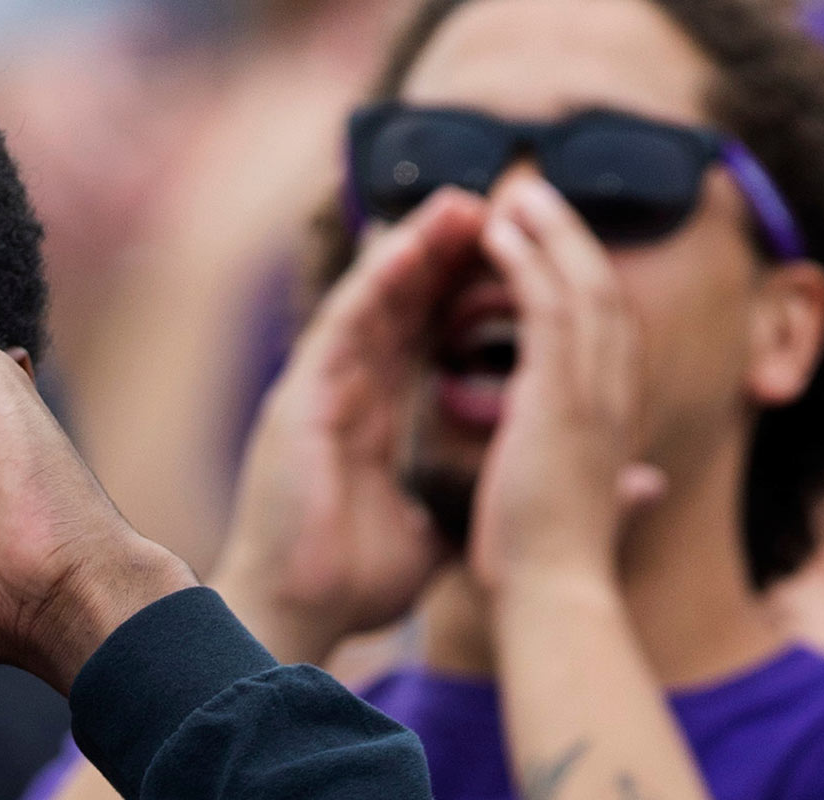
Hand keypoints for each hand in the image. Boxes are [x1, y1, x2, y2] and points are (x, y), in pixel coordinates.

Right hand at [211, 189, 486, 663]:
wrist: (296, 613)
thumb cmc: (351, 581)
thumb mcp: (434, 531)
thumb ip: (470, 500)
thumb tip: (526, 500)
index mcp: (371, 420)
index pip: (419, 338)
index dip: (458, 292)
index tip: (509, 254)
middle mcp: (342, 394)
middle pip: (397, 307)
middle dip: (440, 254)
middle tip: (490, 204)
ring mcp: (317, 391)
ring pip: (370, 302)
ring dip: (412, 249)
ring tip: (458, 203)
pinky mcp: (299, 398)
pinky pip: (340, 325)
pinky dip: (375, 282)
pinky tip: (408, 245)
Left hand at [470, 178, 663, 597]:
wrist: (552, 596)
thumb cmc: (555, 565)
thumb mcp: (591, 509)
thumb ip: (617, 487)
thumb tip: (645, 485)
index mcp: (618, 421)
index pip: (612, 330)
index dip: (586, 278)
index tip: (553, 244)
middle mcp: (618, 397)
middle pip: (606, 291)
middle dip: (573, 237)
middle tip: (537, 193)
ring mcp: (596, 393)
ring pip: (584, 284)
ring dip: (552, 231)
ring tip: (518, 192)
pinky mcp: (562, 396)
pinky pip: (549, 306)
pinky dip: (528, 261)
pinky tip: (499, 232)